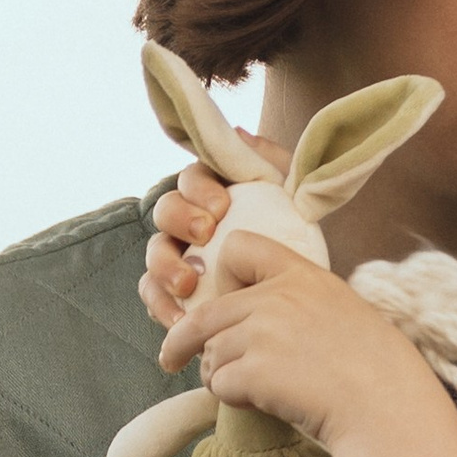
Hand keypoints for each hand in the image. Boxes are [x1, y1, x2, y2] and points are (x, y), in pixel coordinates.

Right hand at [140, 137, 288, 328]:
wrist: (302, 278)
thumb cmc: (293, 225)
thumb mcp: (289, 187)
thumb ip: (268, 159)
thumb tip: (239, 135)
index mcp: (210, 189)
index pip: (190, 178)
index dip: (199, 189)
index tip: (221, 206)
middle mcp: (187, 218)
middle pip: (165, 211)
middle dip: (180, 221)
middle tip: (204, 234)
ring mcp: (178, 254)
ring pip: (154, 254)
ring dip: (164, 268)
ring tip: (187, 285)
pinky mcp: (174, 289)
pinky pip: (155, 295)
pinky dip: (162, 307)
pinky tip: (179, 321)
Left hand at [159, 230, 437, 451]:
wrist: (386, 407)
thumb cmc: (378, 369)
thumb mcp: (344, 312)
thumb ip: (302, 305)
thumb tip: (261, 322)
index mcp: (302, 275)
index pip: (237, 247)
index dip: (223, 275)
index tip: (224, 300)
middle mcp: (277, 297)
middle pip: (206, 312)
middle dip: (184, 340)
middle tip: (174, 358)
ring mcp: (262, 333)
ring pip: (210, 353)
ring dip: (218, 375)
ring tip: (248, 391)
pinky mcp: (253, 371)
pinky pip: (218, 383)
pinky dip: (230, 398)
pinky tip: (259, 403)